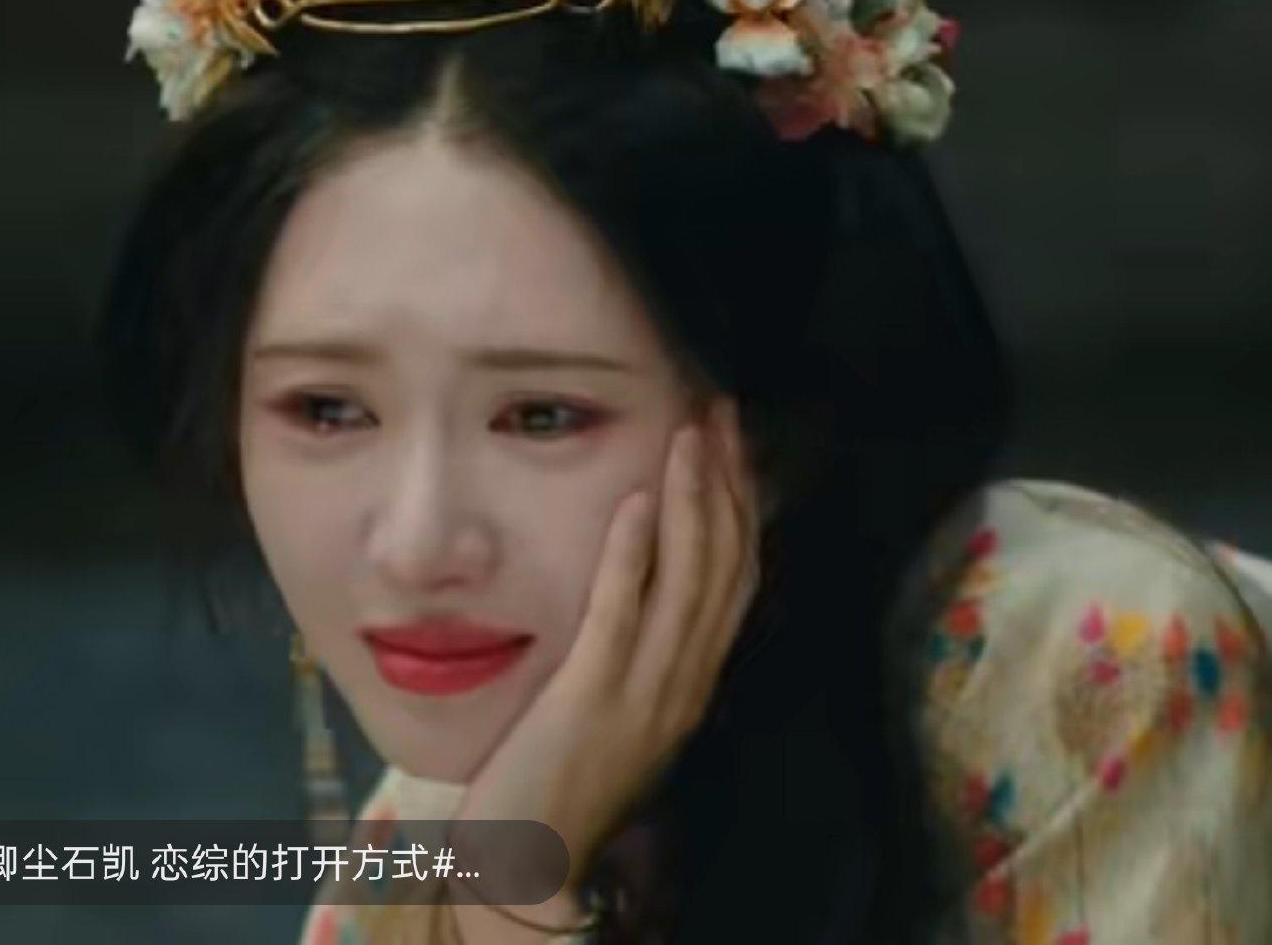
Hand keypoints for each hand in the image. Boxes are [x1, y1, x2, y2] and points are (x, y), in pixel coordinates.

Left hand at [445, 397, 760, 935]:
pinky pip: (621, 615)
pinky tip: (635, 500)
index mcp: (691, 682)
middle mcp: (682, 682)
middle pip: (724, 567)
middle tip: (721, 411)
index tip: (729, 440)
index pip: (735, 578)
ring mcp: (643, 692)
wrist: (533, 860)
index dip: (739, 503)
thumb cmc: (562, 781)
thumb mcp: (618, 709)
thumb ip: (636, 650)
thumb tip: (640, 576)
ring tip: (689, 433)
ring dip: (692, 500)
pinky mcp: (591, 699)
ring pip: (688, 582)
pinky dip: (633, 554)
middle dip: (726, 483)